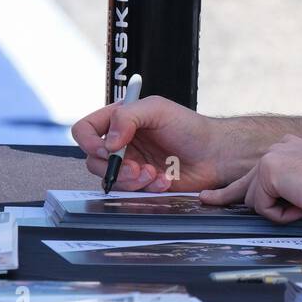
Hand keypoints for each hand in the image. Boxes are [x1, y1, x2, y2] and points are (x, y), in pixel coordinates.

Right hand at [71, 95, 226, 191]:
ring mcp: (131, 164)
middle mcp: (122, 142)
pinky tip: (164, 179)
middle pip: (93, 160)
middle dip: (114, 167)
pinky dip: (146, 187)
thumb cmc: (190, 127)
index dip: (88, 141)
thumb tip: (108, 142)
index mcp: (121, 120)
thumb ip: (127, 117)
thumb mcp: (158, 109)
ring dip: (130, 180)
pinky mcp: (142, 183)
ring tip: (153, 173)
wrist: (215, 154)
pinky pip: (129, 192)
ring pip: (110, 179)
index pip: (86, 129)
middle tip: (136, 167)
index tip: (106, 150)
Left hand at [200, 136, 301, 222]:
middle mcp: (280, 148)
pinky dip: (282, 215)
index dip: (241, 185)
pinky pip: (263, 208)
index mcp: (292, 147)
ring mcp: (271, 158)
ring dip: (278, 211)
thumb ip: (296, 184)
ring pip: (254, 200)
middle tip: (204, 199)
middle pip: (246, 184)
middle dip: (224, 195)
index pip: (260, 170)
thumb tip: (289, 200)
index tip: (217, 191)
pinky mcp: (268, 172)